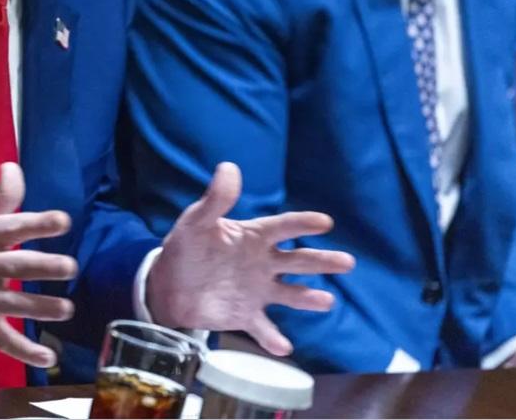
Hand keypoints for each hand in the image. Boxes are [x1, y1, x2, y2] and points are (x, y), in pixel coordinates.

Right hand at [0, 162, 77, 366]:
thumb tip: (13, 167)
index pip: (9, 227)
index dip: (36, 223)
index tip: (63, 221)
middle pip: (13, 267)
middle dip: (43, 267)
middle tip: (70, 267)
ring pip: (11, 306)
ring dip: (40, 309)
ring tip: (66, 309)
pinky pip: (2, 341)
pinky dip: (24, 352)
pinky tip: (47, 357)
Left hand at [146, 162, 354, 355]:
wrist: (167, 285)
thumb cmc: (186, 248)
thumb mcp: (196, 221)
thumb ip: (215, 199)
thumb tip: (228, 167)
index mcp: (253, 237)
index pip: (282, 227)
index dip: (302, 223)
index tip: (324, 222)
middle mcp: (262, 263)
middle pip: (298, 260)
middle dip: (322, 261)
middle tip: (347, 262)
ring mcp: (257, 290)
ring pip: (290, 294)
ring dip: (308, 298)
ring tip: (326, 301)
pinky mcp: (245, 315)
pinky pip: (263, 328)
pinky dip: (273, 338)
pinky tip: (284, 347)